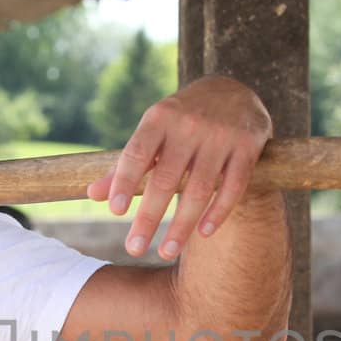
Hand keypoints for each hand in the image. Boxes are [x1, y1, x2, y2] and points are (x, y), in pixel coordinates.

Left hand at [85, 74, 271, 259]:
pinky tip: (203, 233)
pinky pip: (233, 186)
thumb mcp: (153, 130)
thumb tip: (92, 195)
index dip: (124, 182)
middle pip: (166, 178)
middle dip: (149, 216)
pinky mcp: (248, 147)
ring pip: (200, 188)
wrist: (234, 89)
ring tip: (167, 251)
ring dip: (182, 224)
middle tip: (134, 247)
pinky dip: (218, 212)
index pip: (137, 153)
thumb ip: (125, 163)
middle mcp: (189, 125)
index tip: (115, 212)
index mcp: (160, 117)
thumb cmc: (182, 119)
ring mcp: (221, 136)